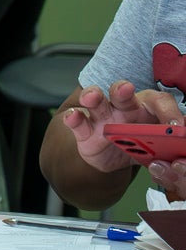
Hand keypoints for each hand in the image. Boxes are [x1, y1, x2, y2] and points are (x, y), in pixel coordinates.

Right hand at [62, 80, 185, 178]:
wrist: (112, 161)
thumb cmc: (140, 148)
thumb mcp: (160, 148)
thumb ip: (171, 147)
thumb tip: (185, 150)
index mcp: (146, 110)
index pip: (158, 102)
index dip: (169, 112)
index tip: (177, 128)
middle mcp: (122, 108)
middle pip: (122, 93)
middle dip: (122, 90)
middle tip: (126, 89)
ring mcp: (101, 118)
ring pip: (97, 102)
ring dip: (93, 96)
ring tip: (92, 98)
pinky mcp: (85, 131)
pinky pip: (78, 121)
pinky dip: (74, 118)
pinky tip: (74, 117)